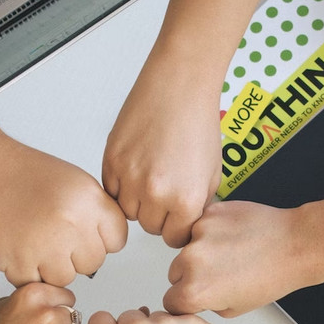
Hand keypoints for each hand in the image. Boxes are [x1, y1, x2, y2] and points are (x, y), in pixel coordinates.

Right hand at [0, 137, 127, 286]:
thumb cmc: (25, 174)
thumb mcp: (76, 182)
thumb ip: (97, 213)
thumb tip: (109, 244)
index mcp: (89, 200)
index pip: (117, 240)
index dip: (102, 238)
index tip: (87, 233)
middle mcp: (71, 223)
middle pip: (93, 263)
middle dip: (77, 254)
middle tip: (55, 236)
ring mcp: (45, 245)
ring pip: (66, 278)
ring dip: (52, 267)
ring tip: (36, 241)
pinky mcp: (19, 263)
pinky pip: (37, 284)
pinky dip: (28, 272)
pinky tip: (20, 247)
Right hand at [102, 56, 221, 247]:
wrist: (179, 85)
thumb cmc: (198, 122)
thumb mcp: (212, 174)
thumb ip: (197, 205)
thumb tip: (184, 224)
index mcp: (185, 200)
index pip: (174, 238)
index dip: (176, 227)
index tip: (176, 218)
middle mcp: (155, 193)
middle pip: (150, 227)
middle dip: (158, 215)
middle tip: (164, 191)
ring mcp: (130, 178)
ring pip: (128, 212)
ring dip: (138, 202)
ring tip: (150, 177)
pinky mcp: (111, 161)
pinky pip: (111, 191)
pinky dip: (121, 186)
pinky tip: (136, 168)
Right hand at [163, 201, 309, 316]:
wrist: (295, 244)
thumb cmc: (272, 276)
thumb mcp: (234, 309)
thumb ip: (205, 303)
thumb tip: (193, 295)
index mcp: (195, 291)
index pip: (170, 301)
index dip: (184, 302)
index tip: (195, 297)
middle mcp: (191, 261)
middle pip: (174, 273)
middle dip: (190, 276)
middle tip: (219, 274)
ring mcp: (198, 234)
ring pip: (185, 248)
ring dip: (200, 252)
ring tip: (230, 253)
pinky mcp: (208, 214)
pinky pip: (199, 227)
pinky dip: (211, 232)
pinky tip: (231, 237)